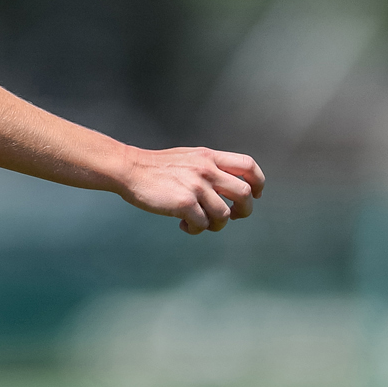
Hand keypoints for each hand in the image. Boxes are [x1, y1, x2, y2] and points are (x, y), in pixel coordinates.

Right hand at [117, 146, 263, 233]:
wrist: (128, 169)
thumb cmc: (154, 166)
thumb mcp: (188, 157)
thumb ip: (207, 166)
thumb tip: (225, 185)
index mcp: (209, 157)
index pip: (248, 165)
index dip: (258, 182)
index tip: (256, 194)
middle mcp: (207, 170)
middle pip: (245, 193)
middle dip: (244, 210)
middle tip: (232, 216)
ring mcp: (196, 187)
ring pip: (224, 214)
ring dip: (216, 225)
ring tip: (201, 224)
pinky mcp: (184, 203)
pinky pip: (202, 224)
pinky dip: (196, 229)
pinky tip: (185, 226)